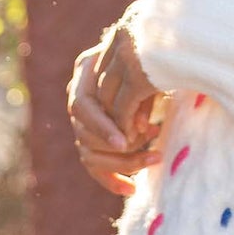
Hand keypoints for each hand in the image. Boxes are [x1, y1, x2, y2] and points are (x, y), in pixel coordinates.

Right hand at [66, 31, 164, 196]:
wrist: (149, 46)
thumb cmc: (152, 53)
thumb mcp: (147, 66)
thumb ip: (140, 93)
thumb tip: (141, 129)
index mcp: (85, 70)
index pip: (81, 106)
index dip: (102, 127)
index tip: (126, 142)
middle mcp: (78, 94)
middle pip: (84, 134)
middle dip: (119, 149)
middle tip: (153, 153)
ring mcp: (83, 117)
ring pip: (90, 153)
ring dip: (123, 163)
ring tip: (155, 158)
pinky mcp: (92, 136)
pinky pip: (94, 165)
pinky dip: (111, 180)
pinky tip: (132, 189)